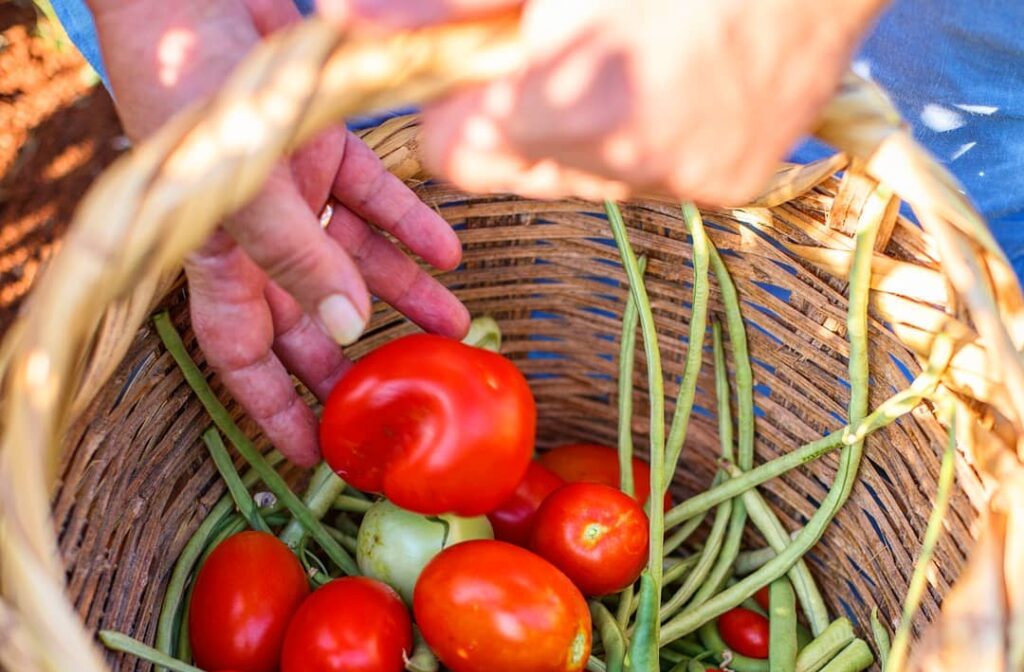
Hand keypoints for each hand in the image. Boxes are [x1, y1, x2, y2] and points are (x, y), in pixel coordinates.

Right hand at [89, 0, 468, 464]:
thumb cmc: (189, 90)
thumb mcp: (241, 189)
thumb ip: (297, 258)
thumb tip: (348, 326)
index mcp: (220, 261)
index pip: (245, 359)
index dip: (275, 410)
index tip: (313, 455)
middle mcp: (260, 238)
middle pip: (313, 321)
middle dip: (358, 363)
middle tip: (409, 400)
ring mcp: (295, 194)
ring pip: (359, 263)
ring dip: (408, 296)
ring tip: (458, 330)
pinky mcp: (325, 147)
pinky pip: (378, 200)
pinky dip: (415, 226)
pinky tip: (452, 256)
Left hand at [324, 0, 886, 205]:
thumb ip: (453, 5)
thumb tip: (352, 18)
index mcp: (578, 95)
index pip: (458, 155)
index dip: (454, 105)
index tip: (470, 65)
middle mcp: (633, 157)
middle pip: (517, 170)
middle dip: (513, 114)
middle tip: (551, 46)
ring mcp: (691, 176)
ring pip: (583, 177)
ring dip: (579, 124)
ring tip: (627, 50)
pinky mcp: (733, 182)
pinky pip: (650, 175)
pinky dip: (644, 133)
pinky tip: (675, 74)